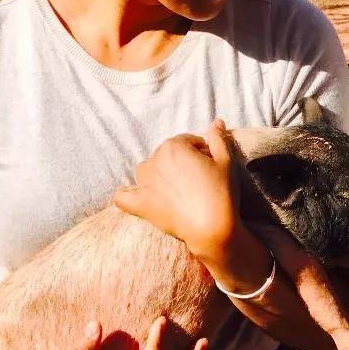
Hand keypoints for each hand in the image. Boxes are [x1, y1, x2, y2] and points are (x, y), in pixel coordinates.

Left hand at [113, 120, 239, 260]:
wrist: (211, 228)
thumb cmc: (221, 193)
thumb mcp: (226, 161)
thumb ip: (218, 139)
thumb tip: (216, 121)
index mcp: (174, 147)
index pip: (186, 141)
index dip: (200, 151)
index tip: (209, 164)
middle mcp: (154, 161)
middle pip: (166, 154)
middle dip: (180, 162)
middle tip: (197, 179)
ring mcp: (144, 183)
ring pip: (146, 171)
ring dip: (157, 174)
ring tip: (175, 188)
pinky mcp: (140, 204)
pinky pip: (123, 197)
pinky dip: (128, 195)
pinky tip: (138, 196)